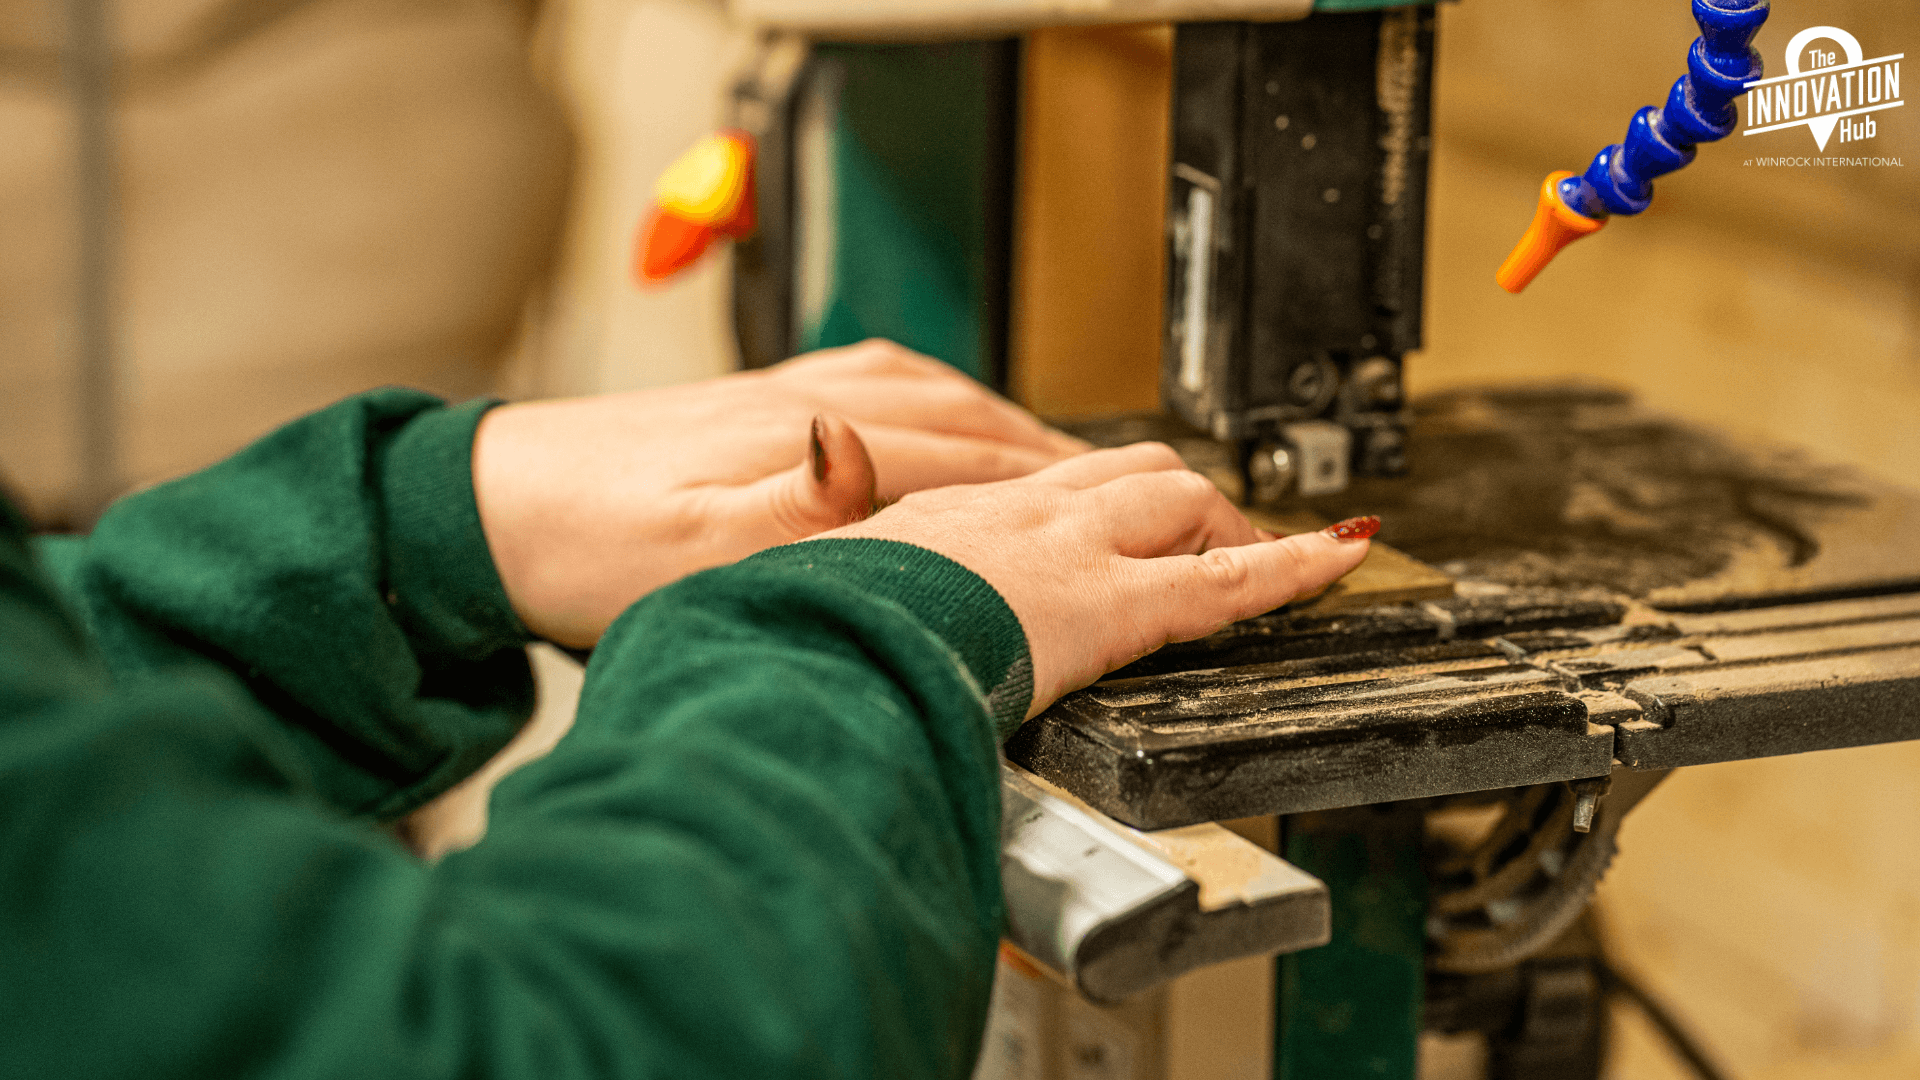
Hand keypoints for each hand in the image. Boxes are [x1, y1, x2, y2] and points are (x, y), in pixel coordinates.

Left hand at [472, 340, 1087, 646]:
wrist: (492, 511)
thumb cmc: (588, 549)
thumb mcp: (692, 557)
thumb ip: (791, 510)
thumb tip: (862, 454)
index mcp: (815, 441)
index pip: (970, 461)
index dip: (1054, 492)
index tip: (1125, 510)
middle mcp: (816, 404)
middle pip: (968, 422)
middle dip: (1053, 457)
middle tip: (1128, 491)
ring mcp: (792, 397)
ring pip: (936, 399)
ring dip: (1007, 431)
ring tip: (1063, 468)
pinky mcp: (765, 405)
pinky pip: (886, 390)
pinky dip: (944, 409)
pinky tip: (951, 427)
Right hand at [815, 443, 1373, 716]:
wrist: (823, 650)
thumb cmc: (816, 633)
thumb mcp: (814, 580)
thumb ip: (834, 546)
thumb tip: (816, 534)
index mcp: (954, 514)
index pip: (1048, 485)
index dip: (1101, 500)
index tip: (1118, 520)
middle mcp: (1023, 512)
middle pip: (1129, 474)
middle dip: (1181, 503)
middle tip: (1212, 541)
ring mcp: (1074, 547)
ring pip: (1181, 501)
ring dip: (1225, 526)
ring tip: (1266, 557)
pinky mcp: (1112, 601)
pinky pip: (1225, 582)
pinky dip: (1292, 567)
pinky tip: (1340, 557)